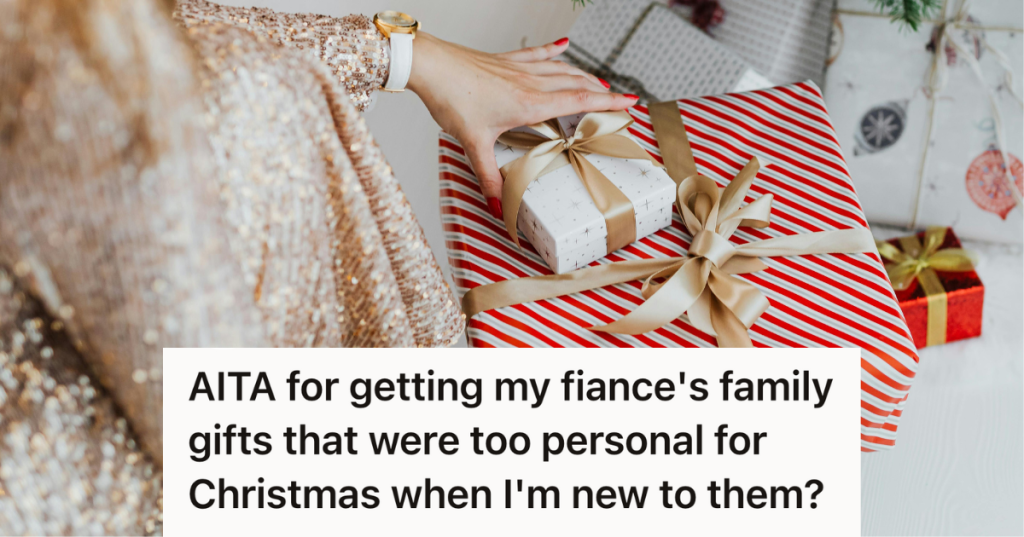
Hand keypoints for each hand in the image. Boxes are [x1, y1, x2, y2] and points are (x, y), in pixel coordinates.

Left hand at [407, 33, 638, 218]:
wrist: (430, 65)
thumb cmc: (451, 98)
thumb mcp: (472, 143)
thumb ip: (489, 177)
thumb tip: (499, 206)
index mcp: (528, 103)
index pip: (578, 100)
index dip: (607, 102)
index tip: (630, 103)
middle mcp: (529, 82)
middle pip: (576, 84)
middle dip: (602, 91)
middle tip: (621, 98)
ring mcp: (517, 68)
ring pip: (560, 69)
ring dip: (583, 74)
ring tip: (600, 80)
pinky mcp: (503, 60)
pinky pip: (536, 54)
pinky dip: (553, 51)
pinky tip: (564, 45)